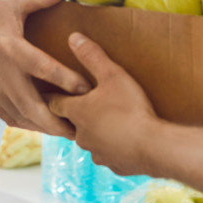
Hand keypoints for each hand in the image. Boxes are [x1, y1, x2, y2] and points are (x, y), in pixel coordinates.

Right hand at [0, 0, 90, 136]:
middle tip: (80, 129)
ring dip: (45, 128)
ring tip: (69, 133)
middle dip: (57, 121)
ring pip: (22, 117)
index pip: (42, 67)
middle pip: (32, 106)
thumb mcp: (9, 3)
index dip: (65, 80)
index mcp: (11, 49)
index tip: (86, 88)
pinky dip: (29, 125)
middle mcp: (4, 75)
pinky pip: (10, 118)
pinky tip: (44, 127)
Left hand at [47, 33, 161, 175]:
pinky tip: (123, 140)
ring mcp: (96, 152)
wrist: (153, 147)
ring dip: (95, 131)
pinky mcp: (113, 165)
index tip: (49, 90)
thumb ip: (92, 56)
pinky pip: (109, 153)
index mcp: (77, 112)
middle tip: (84, 104)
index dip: (53, 95)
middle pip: (71, 123)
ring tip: (107, 121)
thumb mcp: (112, 75)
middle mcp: (80, 135)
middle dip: (76, 114)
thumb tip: (73, 37)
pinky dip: (113, 146)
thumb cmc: (130, 109)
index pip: (54, 103)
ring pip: (90, 140)